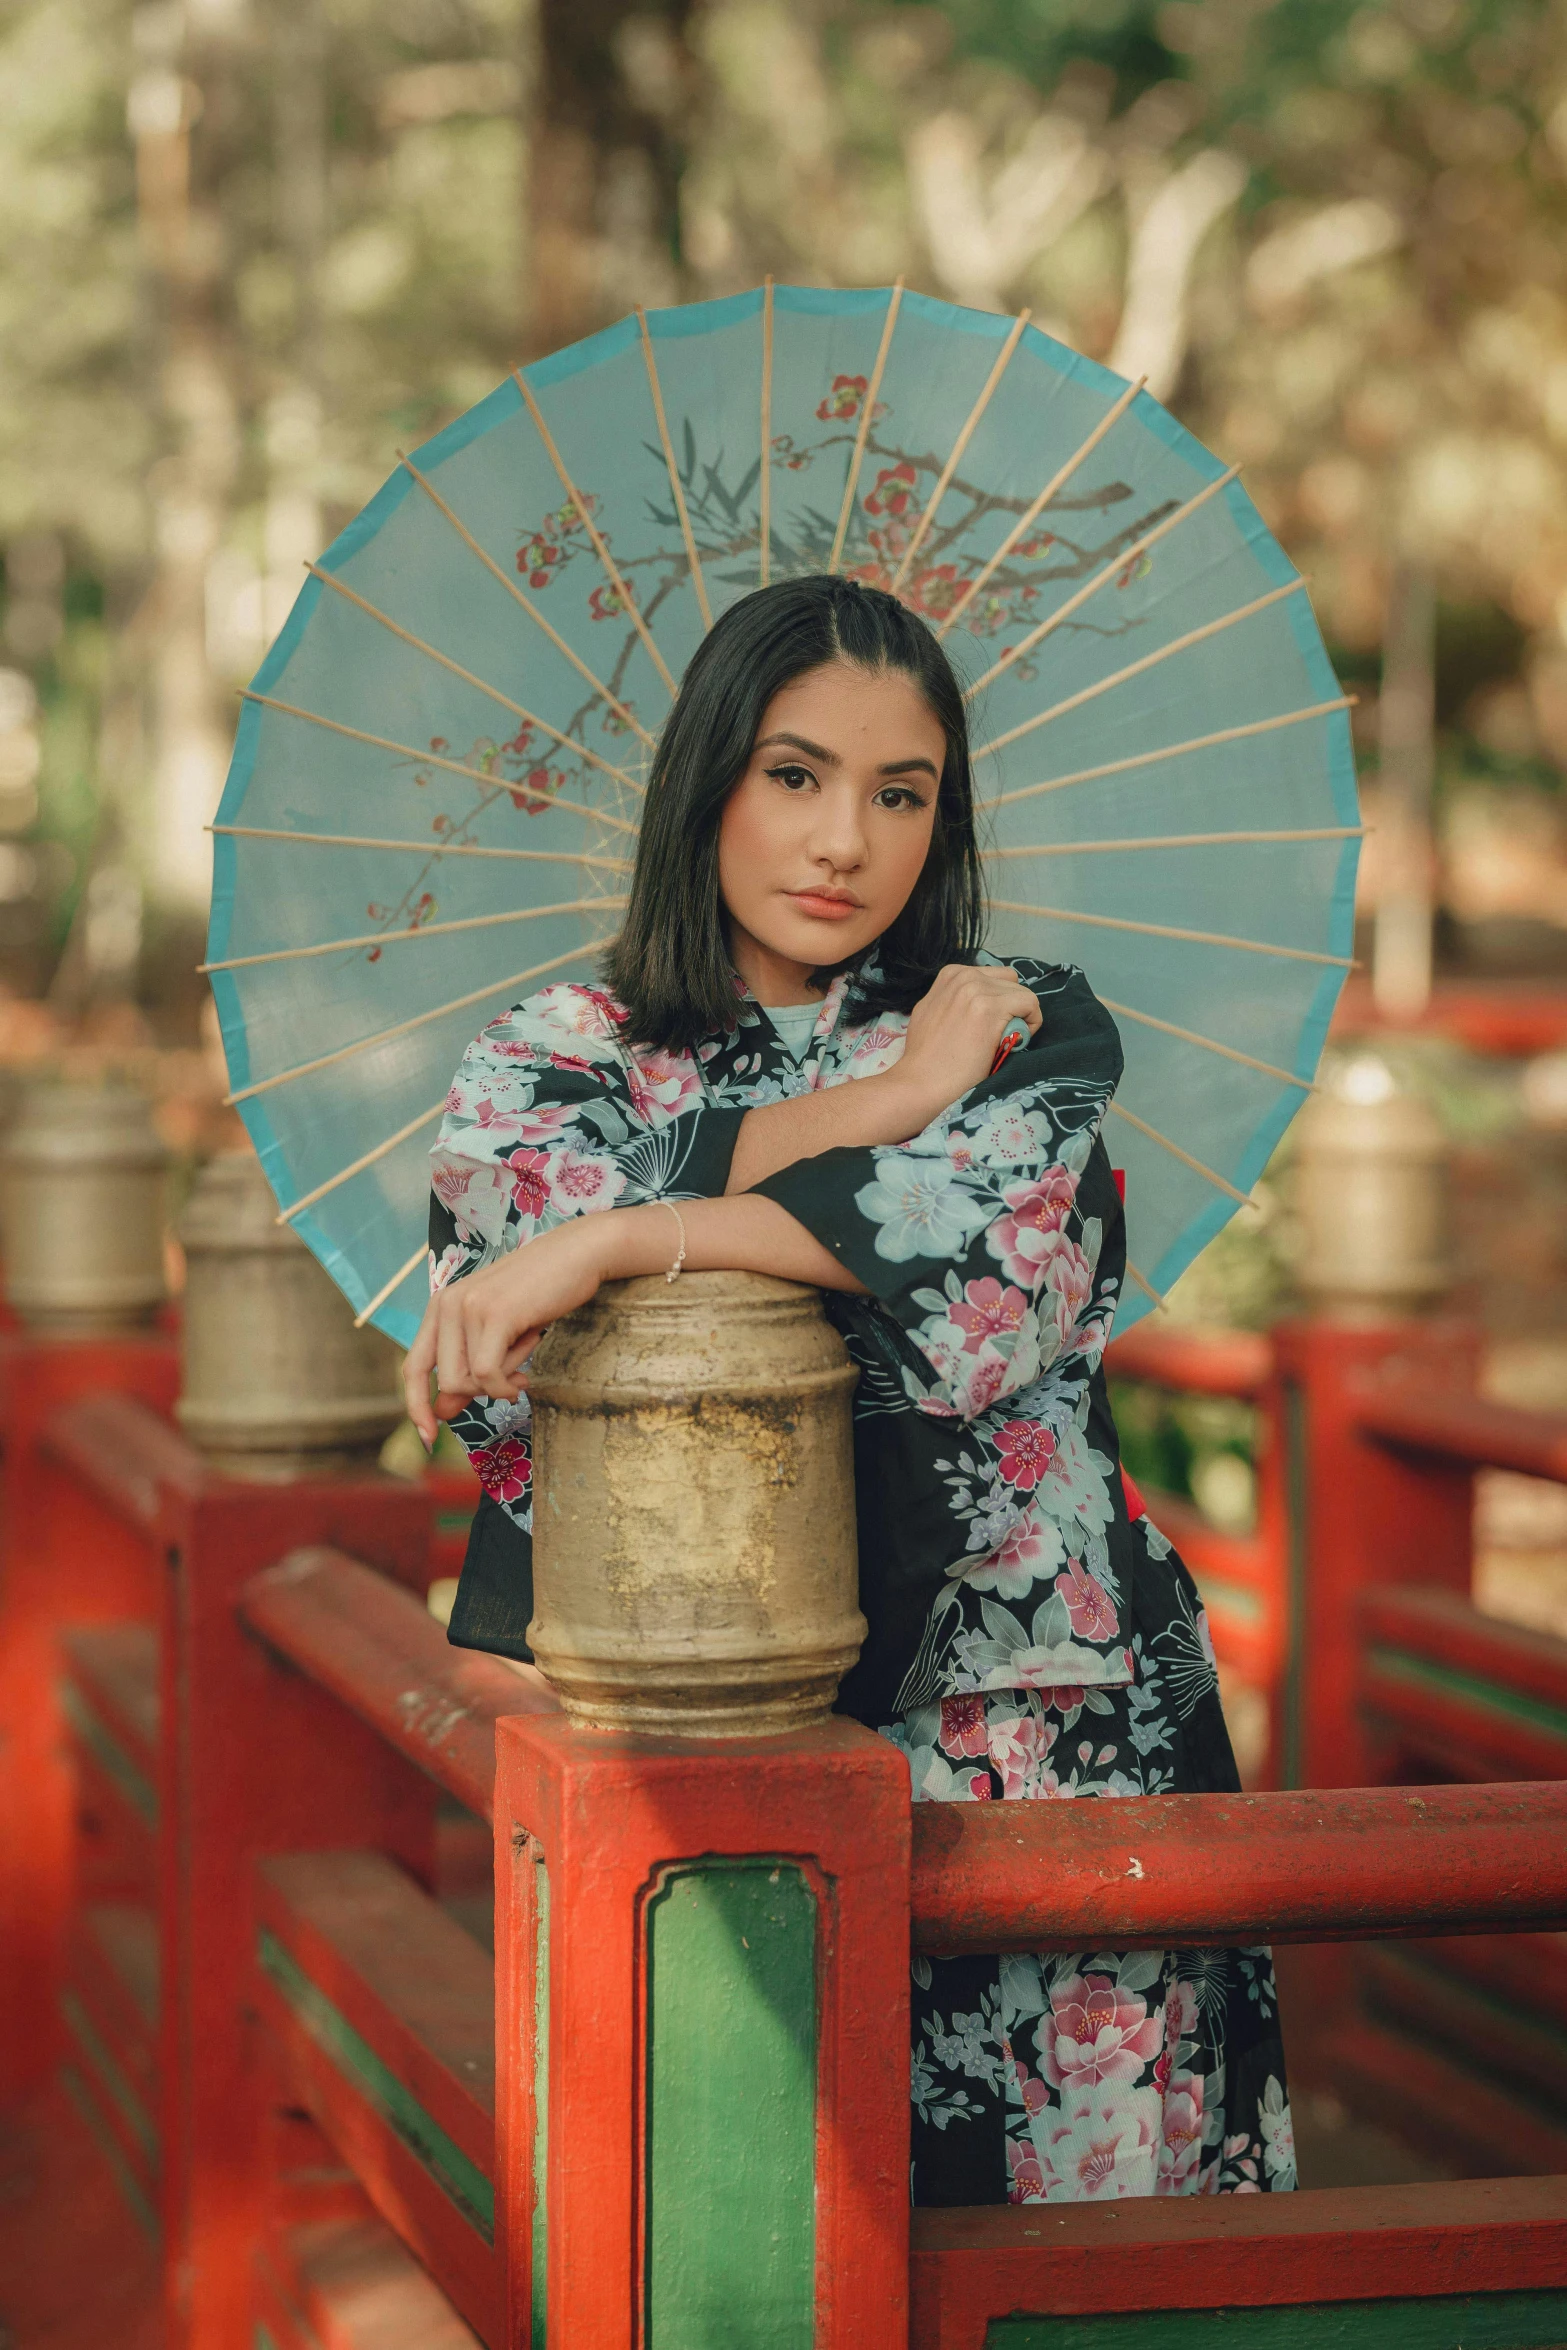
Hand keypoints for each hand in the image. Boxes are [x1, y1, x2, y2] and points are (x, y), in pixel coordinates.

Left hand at [401, 1216, 614, 1445]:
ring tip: (524, 1356)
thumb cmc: (540, 1294)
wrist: (577, 1255)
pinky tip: (525, 1378)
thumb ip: (468, 1369)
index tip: (427, 1438)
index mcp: (440, 1306)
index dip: (415, 1405)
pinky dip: (506, 1387)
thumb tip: (441, 1412)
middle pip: (445, 1382)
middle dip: (481, 1391)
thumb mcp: (497, 1333)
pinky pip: (488, 1374)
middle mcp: (446, 1304)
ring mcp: (468, 1308)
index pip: (413, 1366)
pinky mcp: (494, 1315)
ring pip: (467, 1381)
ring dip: (500, 1383)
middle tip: (514, 1374)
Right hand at [896, 962, 1040, 1122]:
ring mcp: (976, 990)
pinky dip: (1031, 1024)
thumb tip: (978, 1002)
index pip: (995, 978)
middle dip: (1012, 1008)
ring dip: (1021, 1018)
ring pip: (1023, 994)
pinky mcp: (989, 1008)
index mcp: (951, 975)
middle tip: (999, 1037)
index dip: (999, 1002)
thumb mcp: (932, 1011)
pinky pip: (1030, 1004)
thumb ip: (954, 999)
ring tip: (1003, 1042)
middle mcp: (964, 976)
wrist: (921, 1082)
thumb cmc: (926, 1058)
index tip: (990, 1027)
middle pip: (1011, 984)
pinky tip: (1014, 1042)